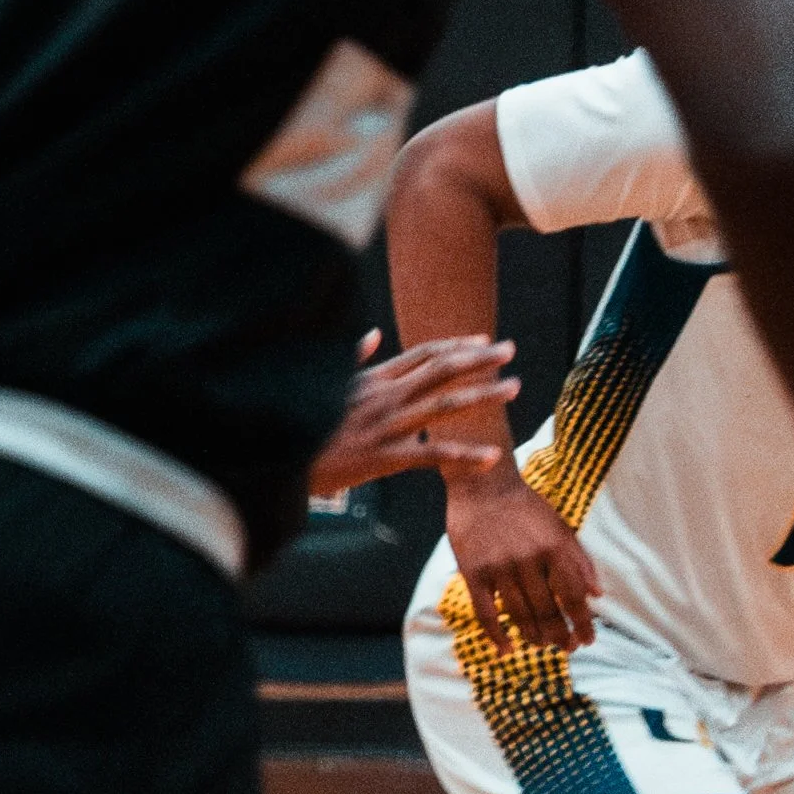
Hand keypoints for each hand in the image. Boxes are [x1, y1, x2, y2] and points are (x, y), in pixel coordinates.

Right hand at [306, 332, 518, 498]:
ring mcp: (385, 426)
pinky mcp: (383, 458)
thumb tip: (371, 334)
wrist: (279, 459)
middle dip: (479, 359)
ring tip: (514, 388)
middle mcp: (384, 397)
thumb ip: (353, 359)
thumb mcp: (326, 385)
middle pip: (440, 370)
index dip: (455, 345)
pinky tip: (493, 456)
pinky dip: (465, 455)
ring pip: (444, 405)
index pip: (422, 354)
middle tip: (510, 350)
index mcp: (373, 380)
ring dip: (483, 395)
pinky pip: (432, 454)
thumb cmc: (301, 425)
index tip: (483, 341)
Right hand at [448, 473, 600, 653]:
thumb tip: (598, 595)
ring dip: (534, 637)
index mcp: (554, 547)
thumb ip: (580, 560)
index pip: (573, 595)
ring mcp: (499, 567)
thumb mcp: (559, 526)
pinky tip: (507, 649)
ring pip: (520, 615)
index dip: (582, 623)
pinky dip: (497, 635)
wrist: (481, 484)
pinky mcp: (473, 573)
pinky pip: (486, 613)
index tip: (588, 640)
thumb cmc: (525, 506)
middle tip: (567, 648)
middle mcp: (528, 559)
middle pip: (548, 610)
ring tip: (543, 646)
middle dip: (561, 635)